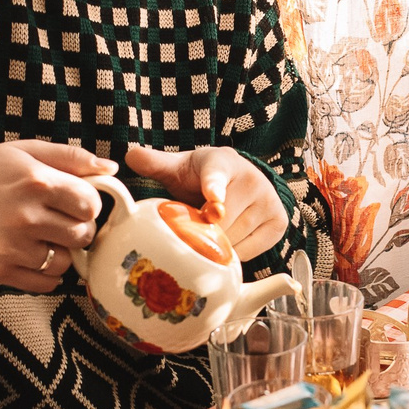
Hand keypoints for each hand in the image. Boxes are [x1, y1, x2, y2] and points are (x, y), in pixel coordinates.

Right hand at [0, 141, 114, 292]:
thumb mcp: (26, 151)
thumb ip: (71, 157)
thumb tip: (111, 169)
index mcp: (36, 183)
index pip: (91, 204)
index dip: (87, 203)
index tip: (74, 201)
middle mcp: (26, 217)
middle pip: (84, 235)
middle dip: (78, 227)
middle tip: (60, 219)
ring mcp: (13, 248)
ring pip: (67, 262)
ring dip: (62, 251)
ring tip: (42, 235)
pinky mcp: (2, 271)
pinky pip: (48, 284)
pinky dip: (47, 272)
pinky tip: (32, 252)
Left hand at [122, 146, 287, 260]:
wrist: (237, 180)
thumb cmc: (200, 176)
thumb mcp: (179, 168)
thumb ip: (156, 163)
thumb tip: (131, 155)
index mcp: (222, 161)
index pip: (216, 177)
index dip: (214, 190)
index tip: (213, 202)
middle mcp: (252, 178)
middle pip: (220, 222)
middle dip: (202, 231)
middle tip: (194, 226)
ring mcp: (269, 200)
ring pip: (235, 239)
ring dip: (217, 244)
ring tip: (211, 231)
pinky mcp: (278, 222)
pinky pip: (250, 251)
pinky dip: (235, 253)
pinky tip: (228, 239)